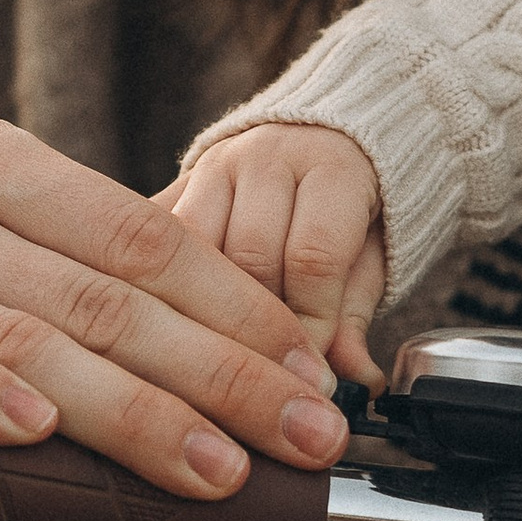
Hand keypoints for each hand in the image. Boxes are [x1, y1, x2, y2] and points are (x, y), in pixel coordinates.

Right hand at [0, 114, 356, 497]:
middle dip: (220, 374)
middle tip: (304, 436)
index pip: (143, 235)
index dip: (237, 309)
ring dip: (133, 413)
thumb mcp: (3, 256)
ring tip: (215, 468)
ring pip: (28, 339)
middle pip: (104, 295)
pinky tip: (37, 431)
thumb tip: (269, 369)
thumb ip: (104, 290)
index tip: (311, 375)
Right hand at [160, 124, 386, 385]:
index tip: (310, 377)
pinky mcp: (172, 185)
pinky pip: (154, 243)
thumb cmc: (349, 211)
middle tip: (265, 381)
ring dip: (202, 313)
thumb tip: (358, 381)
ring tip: (217, 365)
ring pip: (190, 253)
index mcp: (330, 166)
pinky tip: (171, 333)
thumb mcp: (367, 259)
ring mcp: (211, 166)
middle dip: (257, 328)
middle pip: (249, 257)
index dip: (312, 326)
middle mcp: (266, 155)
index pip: (313, 256)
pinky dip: (162, 291)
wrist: (319, 139)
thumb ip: (355, 316)